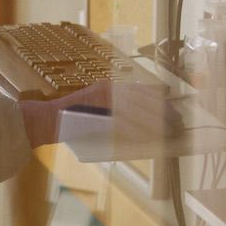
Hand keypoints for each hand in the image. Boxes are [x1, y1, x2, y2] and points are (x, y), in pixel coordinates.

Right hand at [19, 81, 175, 148]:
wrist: (46, 121)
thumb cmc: (72, 124)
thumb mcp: (99, 117)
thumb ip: (117, 118)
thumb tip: (144, 129)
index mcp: (109, 88)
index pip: (141, 93)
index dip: (160, 104)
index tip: (174, 114)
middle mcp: (108, 88)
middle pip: (143, 99)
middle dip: (163, 113)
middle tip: (178, 125)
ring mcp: (101, 96)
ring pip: (137, 109)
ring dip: (154, 122)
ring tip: (168, 132)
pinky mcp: (96, 107)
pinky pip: (123, 119)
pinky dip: (136, 129)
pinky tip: (147, 136)